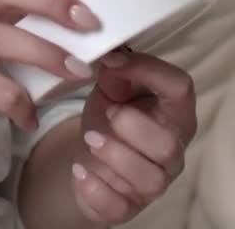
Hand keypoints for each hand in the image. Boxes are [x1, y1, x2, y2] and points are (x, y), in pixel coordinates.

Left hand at [70, 49, 196, 223]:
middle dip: (132, 126)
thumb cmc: (111, 114)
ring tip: (90, 138)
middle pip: (168, 145)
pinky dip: (95, 189)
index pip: (181, 88)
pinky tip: (80, 170)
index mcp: (173, 112)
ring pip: (149, 180)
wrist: (90, 152)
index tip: (114, 63)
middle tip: (108, 113)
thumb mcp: (112, 86)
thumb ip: (115, 71)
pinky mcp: (127, 207)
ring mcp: (152, 182)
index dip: (150, 70)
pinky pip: (119, 207)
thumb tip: (108, 54)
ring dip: (114, 155)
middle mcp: (171, 150)